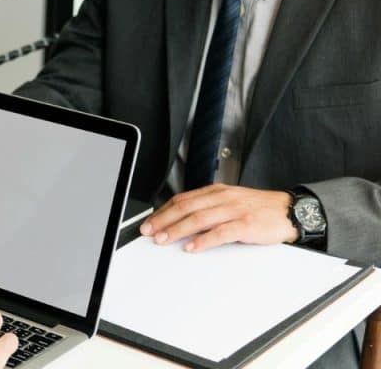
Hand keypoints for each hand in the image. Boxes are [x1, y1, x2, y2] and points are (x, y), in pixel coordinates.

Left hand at [140, 184, 297, 251]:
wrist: (290, 210)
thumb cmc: (259, 209)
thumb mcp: (230, 202)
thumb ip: (208, 209)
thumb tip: (181, 223)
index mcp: (216, 192)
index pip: (182, 199)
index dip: (163, 211)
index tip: (149, 223)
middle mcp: (222, 198)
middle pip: (186, 207)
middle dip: (164, 220)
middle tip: (149, 232)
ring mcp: (234, 210)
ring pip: (199, 218)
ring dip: (178, 230)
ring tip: (163, 239)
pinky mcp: (246, 224)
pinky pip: (221, 232)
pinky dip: (204, 240)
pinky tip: (192, 247)